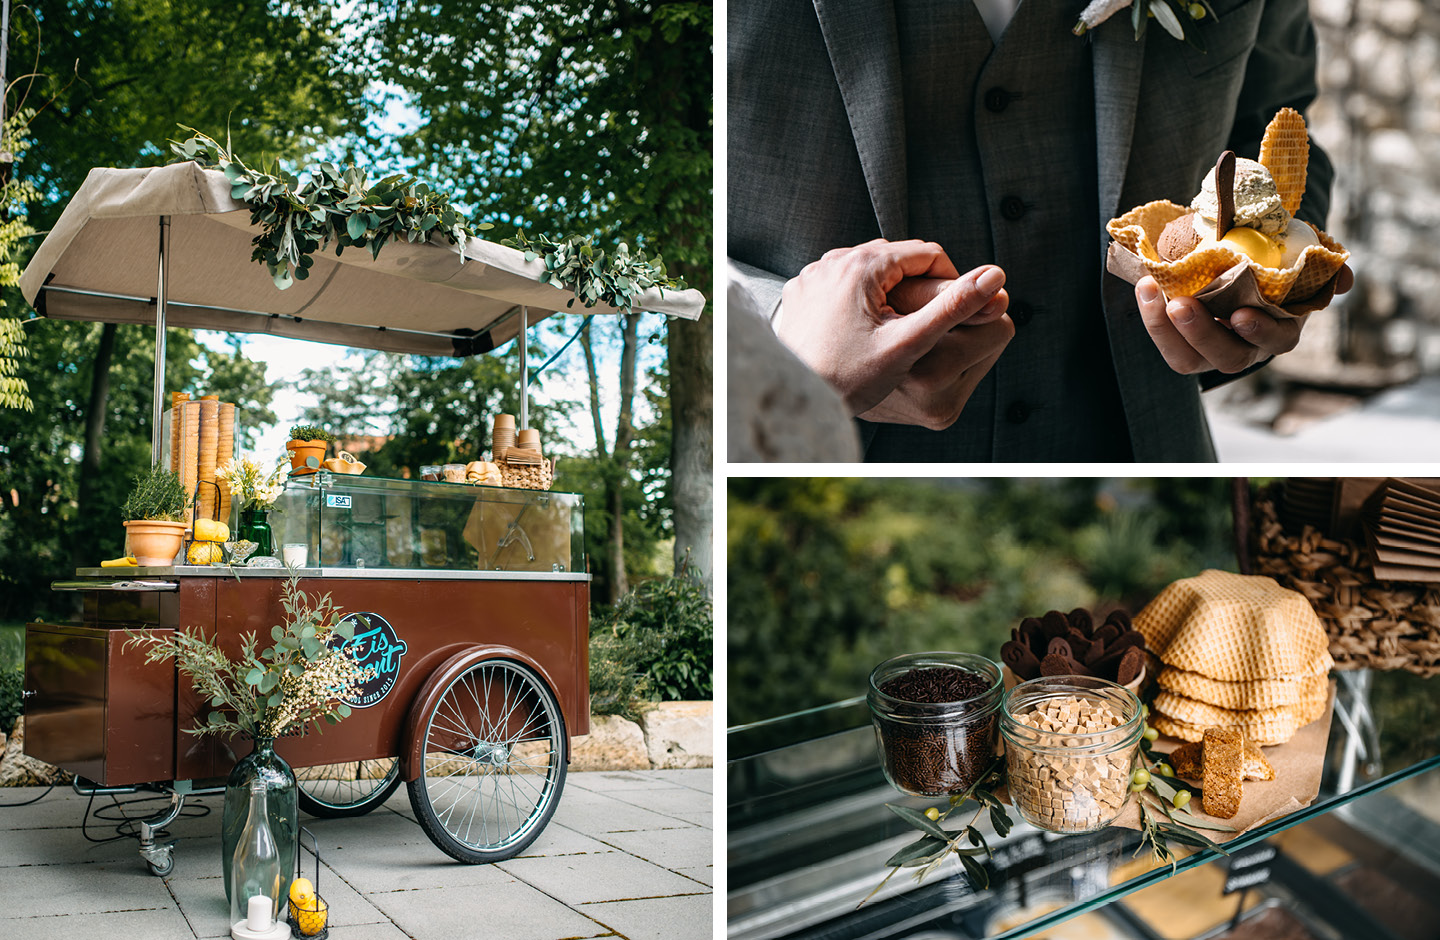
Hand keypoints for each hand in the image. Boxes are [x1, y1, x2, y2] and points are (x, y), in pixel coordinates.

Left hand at [776, 239, 1013, 423]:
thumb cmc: (847, 378)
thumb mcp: (907, 345)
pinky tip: (865, 331)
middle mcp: (834, 260)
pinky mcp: (800, 293)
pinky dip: (860, 301)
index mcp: (864, 264)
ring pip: (870, 273)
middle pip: (898, 260)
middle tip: (928, 327)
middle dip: (919, 288)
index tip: (955, 316)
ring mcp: (814, 275)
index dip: (951, 283)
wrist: (789, 397)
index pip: (929, 254)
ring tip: (898, 331)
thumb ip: (952, 309)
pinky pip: (842, 286)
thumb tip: (995, 277)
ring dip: (890, 294)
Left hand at [1135, 265, 1352, 374]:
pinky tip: (1145, 287)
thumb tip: (1344, 280)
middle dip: (1202, 333)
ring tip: (1150, 291)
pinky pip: (1166, 342)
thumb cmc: (1274, 258)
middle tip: (1181, 304)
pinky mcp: (1182, 342)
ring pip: (1187, 358)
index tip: (1241, 315)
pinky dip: (1151, 318)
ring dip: (1165, 329)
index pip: (1277, 340)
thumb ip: (1323, 266)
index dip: (1260, 332)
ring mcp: (1211, 348)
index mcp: (1281, 329)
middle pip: (1227, 358)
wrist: (1237, 254)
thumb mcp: (1300, 256)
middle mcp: (1247, 347)